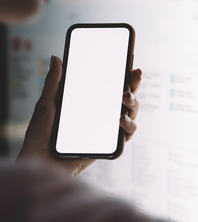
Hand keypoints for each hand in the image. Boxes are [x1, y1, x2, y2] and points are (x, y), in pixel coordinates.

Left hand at [17, 56, 141, 175]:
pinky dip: (128, 127)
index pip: (113, 87)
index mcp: (91, 104)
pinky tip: (121, 120)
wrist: (40, 162)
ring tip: (124, 99)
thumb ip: (53, 83)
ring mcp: (107, 131)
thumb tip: (56, 58)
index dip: (125, 77)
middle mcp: (103, 116)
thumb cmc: (40, 136)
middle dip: (134, 86)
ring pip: (131, 116)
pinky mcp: (109, 146)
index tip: (132, 67)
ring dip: (133, 105)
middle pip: (127, 99)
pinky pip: (126, 137)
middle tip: (133, 78)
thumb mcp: (46, 105)